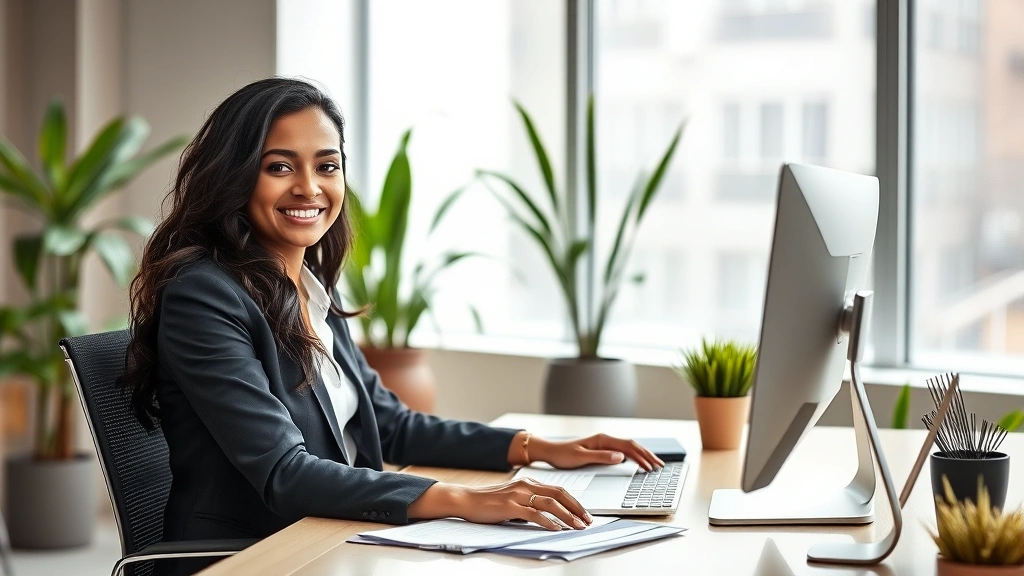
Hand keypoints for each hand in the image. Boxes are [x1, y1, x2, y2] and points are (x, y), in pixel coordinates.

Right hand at [407, 478, 591, 530]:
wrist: (465, 500)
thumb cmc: (488, 502)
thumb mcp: (513, 498)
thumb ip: (529, 502)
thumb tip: (548, 515)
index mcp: (528, 482)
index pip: (559, 490)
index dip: (575, 501)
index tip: (585, 513)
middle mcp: (526, 485)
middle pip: (560, 494)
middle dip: (577, 508)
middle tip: (588, 521)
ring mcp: (518, 495)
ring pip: (550, 503)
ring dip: (567, 516)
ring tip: (577, 526)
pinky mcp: (510, 506)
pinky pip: (534, 514)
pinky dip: (548, 522)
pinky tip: (556, 528)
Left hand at [528, 433, 664, 470]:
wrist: (550, 452)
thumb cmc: (563, 455)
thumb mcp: (581, 458)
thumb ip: (601, 457)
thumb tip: (621, 457)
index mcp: (602, 440)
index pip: (628, 447)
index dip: (642, 456)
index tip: (651, 466)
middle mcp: (605, 439)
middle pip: (632, 445)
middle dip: (647, 455)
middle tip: (660, 466)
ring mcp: (604, 444)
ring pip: (629, 448)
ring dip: (643, 455)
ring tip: (655, 465)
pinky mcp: (602, 449)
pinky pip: (623, 452)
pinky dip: (634, 457)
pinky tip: (639, 463)